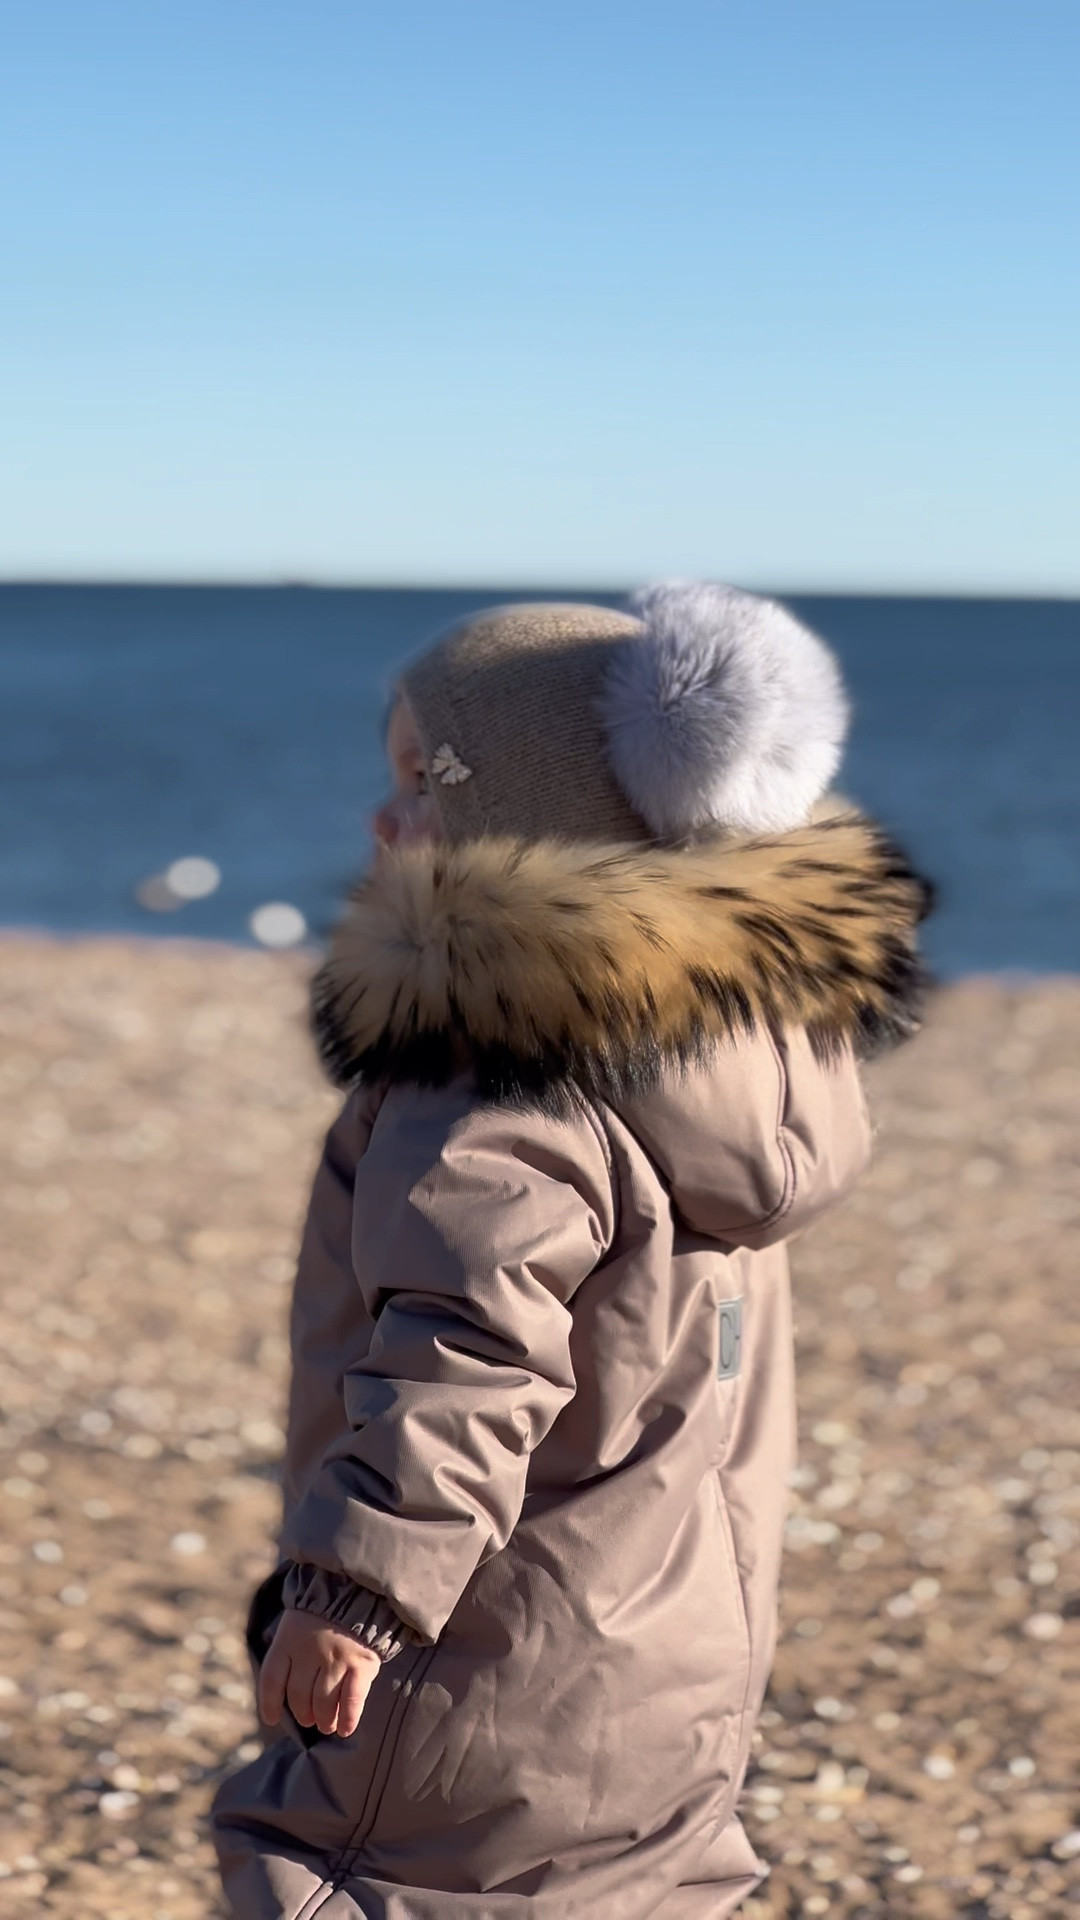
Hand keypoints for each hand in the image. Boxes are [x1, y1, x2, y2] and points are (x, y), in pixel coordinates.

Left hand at [258, 1607, 381, 1737]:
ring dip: (324, 1720)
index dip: (269, 1704)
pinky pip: (352, 1700)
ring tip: (327, 1724)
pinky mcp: (361, 1663)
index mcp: (289, 1639)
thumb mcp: (298, 1623)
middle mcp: (310, 1651)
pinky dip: (348, 1718)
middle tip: (310, 1720)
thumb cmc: (325, 1613)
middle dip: (304, 1714)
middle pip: (299, 1696)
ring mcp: (336, 1658)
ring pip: (324, 1703)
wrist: (361, 1589)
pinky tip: (346, 1729)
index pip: (271, 1680)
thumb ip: (290, 1652)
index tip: (272, 1719)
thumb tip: (282, 1692)